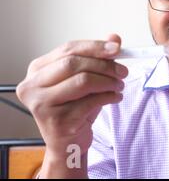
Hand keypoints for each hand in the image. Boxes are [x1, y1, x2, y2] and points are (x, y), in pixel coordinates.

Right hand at [16, 34, 126, 163]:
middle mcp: (32, 85)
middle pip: (73, 63)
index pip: (68, 49)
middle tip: (123, 72)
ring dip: (108, 82)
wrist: (68, 142)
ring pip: (83, 81)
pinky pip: (90, 101)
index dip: (95, 47)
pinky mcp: (56, 121)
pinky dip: (109, 97)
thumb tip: (115, 38)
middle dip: (104, 65)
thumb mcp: (85, 78)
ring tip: (120, 86)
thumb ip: (98, 57)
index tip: (117, 48)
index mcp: (37, 69)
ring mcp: (41, 104)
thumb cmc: (75, 106)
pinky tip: (116, 98)